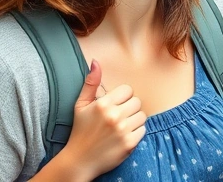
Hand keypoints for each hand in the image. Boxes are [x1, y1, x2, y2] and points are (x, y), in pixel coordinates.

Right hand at [46, 60, 145, 180]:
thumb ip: (90, 83)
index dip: (122, 98)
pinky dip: (136, 133)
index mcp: (103, 104)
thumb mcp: (81, 105)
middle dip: (129, 108)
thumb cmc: (80, 130)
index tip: (114, 105)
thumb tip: (96, 61)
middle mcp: (114, 116)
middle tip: (118, 117)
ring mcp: (122, 130)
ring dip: (134, 120)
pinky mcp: (130, 143)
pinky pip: (143, 130)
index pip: (128, 90)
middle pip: (137, 102)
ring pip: (142, 115)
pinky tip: (123, 136)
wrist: (79, 160)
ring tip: (120, 126)